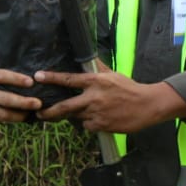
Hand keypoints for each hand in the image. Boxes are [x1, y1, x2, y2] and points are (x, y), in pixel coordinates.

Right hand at [0, 44, 41, 122]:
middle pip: (6, 99)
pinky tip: (19, 117)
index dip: (17, 80)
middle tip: (39, 103)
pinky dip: (9, 120)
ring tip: (32, 114)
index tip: (31, 82)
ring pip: (3, 114)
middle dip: (24, 103)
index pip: (2, 77)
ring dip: (19, 115)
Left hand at [34, 65, 185, 132]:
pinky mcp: (102, 125)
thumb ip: (98, 69)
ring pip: (76, 117)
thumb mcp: (113, 74)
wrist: (147, 105)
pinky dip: (89, 123)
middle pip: (65, 106)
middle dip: (50, 111)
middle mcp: (93, 97)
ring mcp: (97, 113)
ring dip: (75, 116)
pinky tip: (99, 119)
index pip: (69, 79)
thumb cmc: (130, 88)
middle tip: (39, 113)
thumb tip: (88, 59)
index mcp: (95, 82)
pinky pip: (87, 126)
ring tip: (81, 112)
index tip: (38, 76)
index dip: (52, 78)